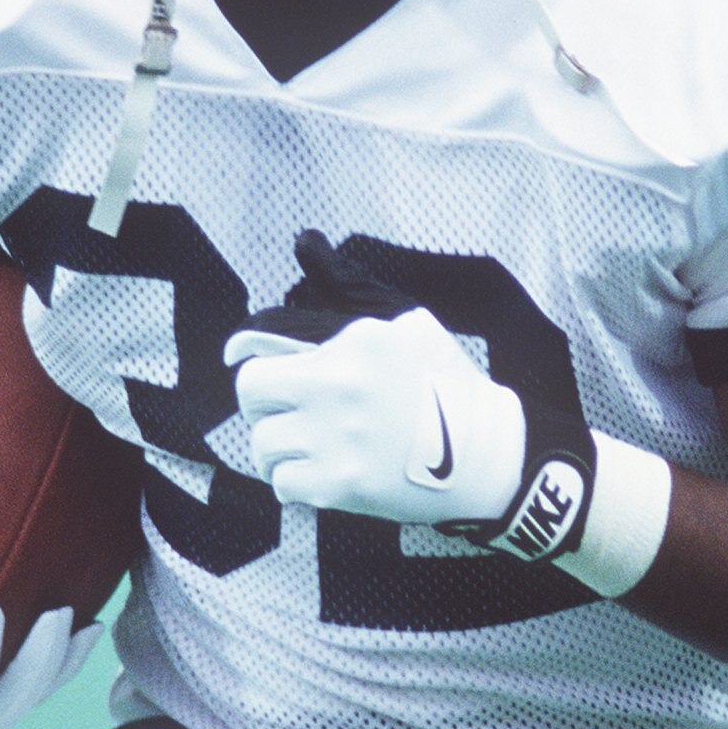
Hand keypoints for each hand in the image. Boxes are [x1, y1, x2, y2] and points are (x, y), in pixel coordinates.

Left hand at [224, 306, 525, 525]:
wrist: (487, 456)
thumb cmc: (449, 387)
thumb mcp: (410, 324)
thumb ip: (352, 288)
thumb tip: (306, 243)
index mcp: (353, 342)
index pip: (263, 341)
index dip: (244, 352)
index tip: (240, 361)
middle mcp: (337, 386)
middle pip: (251, 391)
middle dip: (263, 402)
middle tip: (285, 411)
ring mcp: (334, 438)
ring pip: (261, 443)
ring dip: (277, 447)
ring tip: (304, 448)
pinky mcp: (338, 485)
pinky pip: (282, 484)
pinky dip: (294, 483)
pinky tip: (319, 475)